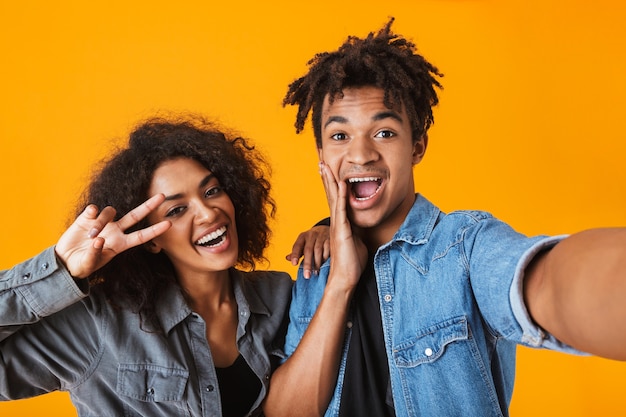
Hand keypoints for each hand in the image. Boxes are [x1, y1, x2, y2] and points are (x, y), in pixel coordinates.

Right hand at [55, 194, 170, 277]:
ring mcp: (103, 223)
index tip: (169, 224)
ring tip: (90, 236)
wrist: (65, 260)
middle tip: (162, 195)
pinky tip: (89, 217)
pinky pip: (94, 209)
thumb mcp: (88, 264)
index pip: (142, 236)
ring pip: (110, 212)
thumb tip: (99, 240)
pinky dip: (93, 212)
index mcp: (120, 244)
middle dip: (149, 205)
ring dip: (102, 221)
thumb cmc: (82, 265)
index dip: (155, 230)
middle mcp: (115, 231)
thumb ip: (94, 254)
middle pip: (135, 216)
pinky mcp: (87, 218)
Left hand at [286, 225, 329, 278]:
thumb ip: (296, 251)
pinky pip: (328, 250)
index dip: (295, 255)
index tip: (294, 264)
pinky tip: (324, 266)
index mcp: (302, 237)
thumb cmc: (311, 239)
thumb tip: (287, 258)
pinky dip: (325, 259)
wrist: (325, 229)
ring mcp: (321, 236)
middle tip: (307, 275)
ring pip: (318, 251)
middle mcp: (311, 235)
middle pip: (308, 250)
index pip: (297, 246)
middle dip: (307, 264)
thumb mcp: (302, 243)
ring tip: (315, 272)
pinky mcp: (330, 239)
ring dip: (317, 263)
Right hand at [319, 161, 367, 290]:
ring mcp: (337, 224)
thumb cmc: (351, 261)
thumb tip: (359, 222)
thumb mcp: (356, 240)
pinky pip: (342, 209)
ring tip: (324, 165)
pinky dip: (342, 195)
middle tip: (320, 159)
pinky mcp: (342, 230)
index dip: (331, 181)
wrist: (345, 277)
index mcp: (340, 221)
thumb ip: (355, 228)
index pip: (335, 197)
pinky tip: (342, 183)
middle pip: (330, 193)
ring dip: (330, 180)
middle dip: (326, 175)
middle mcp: (336, 220)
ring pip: (333, 197)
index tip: (327, 167)